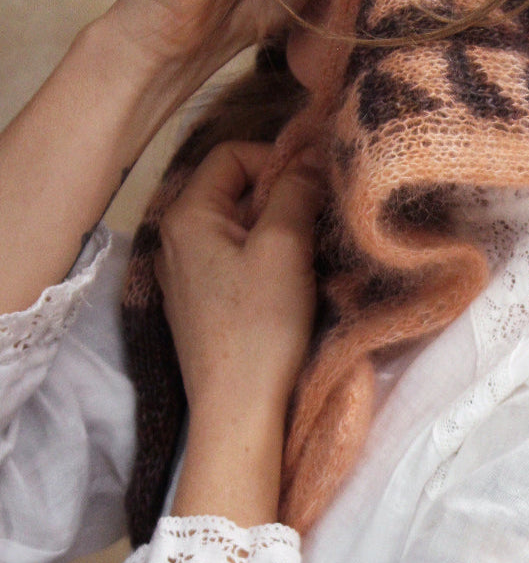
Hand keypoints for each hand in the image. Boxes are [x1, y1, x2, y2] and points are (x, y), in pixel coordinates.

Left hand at [155, 142, 324, 418]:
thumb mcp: (284, 246)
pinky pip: (237, 257)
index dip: (277, 160)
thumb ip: (295, 191)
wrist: (239, 408)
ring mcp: (187, 273)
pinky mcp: (203, 301)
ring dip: (279, 227)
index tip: (313, 188)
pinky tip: (292, 280)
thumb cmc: (259, 325)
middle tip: (318, 219)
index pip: (233, 154)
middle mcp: (176, 238)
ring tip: (310, 250)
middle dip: (282, 195)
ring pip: (240, 224)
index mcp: (187, 216)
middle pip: (235, 188)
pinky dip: (267, 256)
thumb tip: (311, 154)